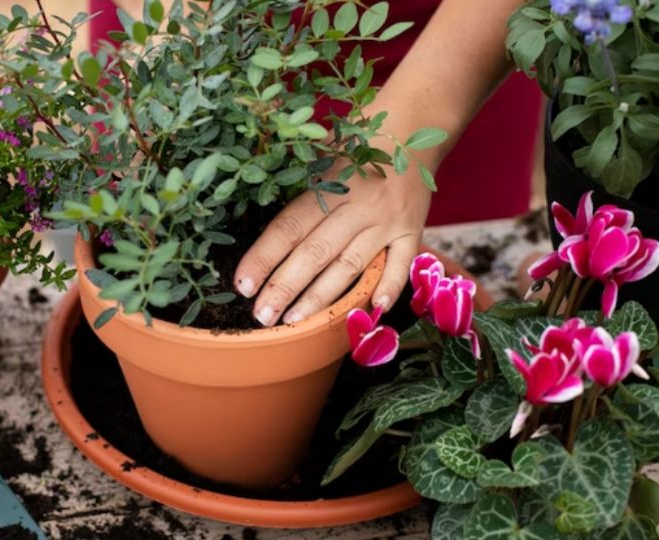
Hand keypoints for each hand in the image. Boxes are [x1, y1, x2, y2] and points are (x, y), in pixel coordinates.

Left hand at [233, 158, 431, 325]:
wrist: (416, 121)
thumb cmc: (356, 139)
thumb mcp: (322, 151)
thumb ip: (296, 180)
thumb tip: (254, 200)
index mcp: (329, 184)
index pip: (289, 227)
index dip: (264, 257)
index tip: (243, 284)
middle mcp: (358, 205)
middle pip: (316, 253)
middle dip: (285, 287)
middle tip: (262, 315)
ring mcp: (387, 220)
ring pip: (351, 265)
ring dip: (322, 297)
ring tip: (295, 322)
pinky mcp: (413, 230)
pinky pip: (401, 263)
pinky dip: (389, 287)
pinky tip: (373, 310)